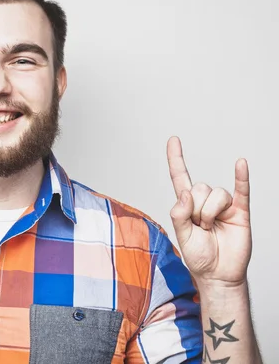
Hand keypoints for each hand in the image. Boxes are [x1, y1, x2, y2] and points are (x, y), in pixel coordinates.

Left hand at [167, 136, 251, 285]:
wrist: (219, 274)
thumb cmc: (200, 256)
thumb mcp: (181, 236)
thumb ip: (179, 213)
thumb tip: (186, 193)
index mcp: (187, 204)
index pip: (180, 176)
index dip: (175, 158)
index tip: (173, 140)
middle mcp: (205, 201)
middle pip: (199, 187)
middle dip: (196, 209)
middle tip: (200, 227)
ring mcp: (223, 206)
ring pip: (216, 193)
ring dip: (210, 212)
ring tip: (211, 228)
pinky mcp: (240, 212)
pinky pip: (242, 190)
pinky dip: (242, 177)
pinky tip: (241, 164)